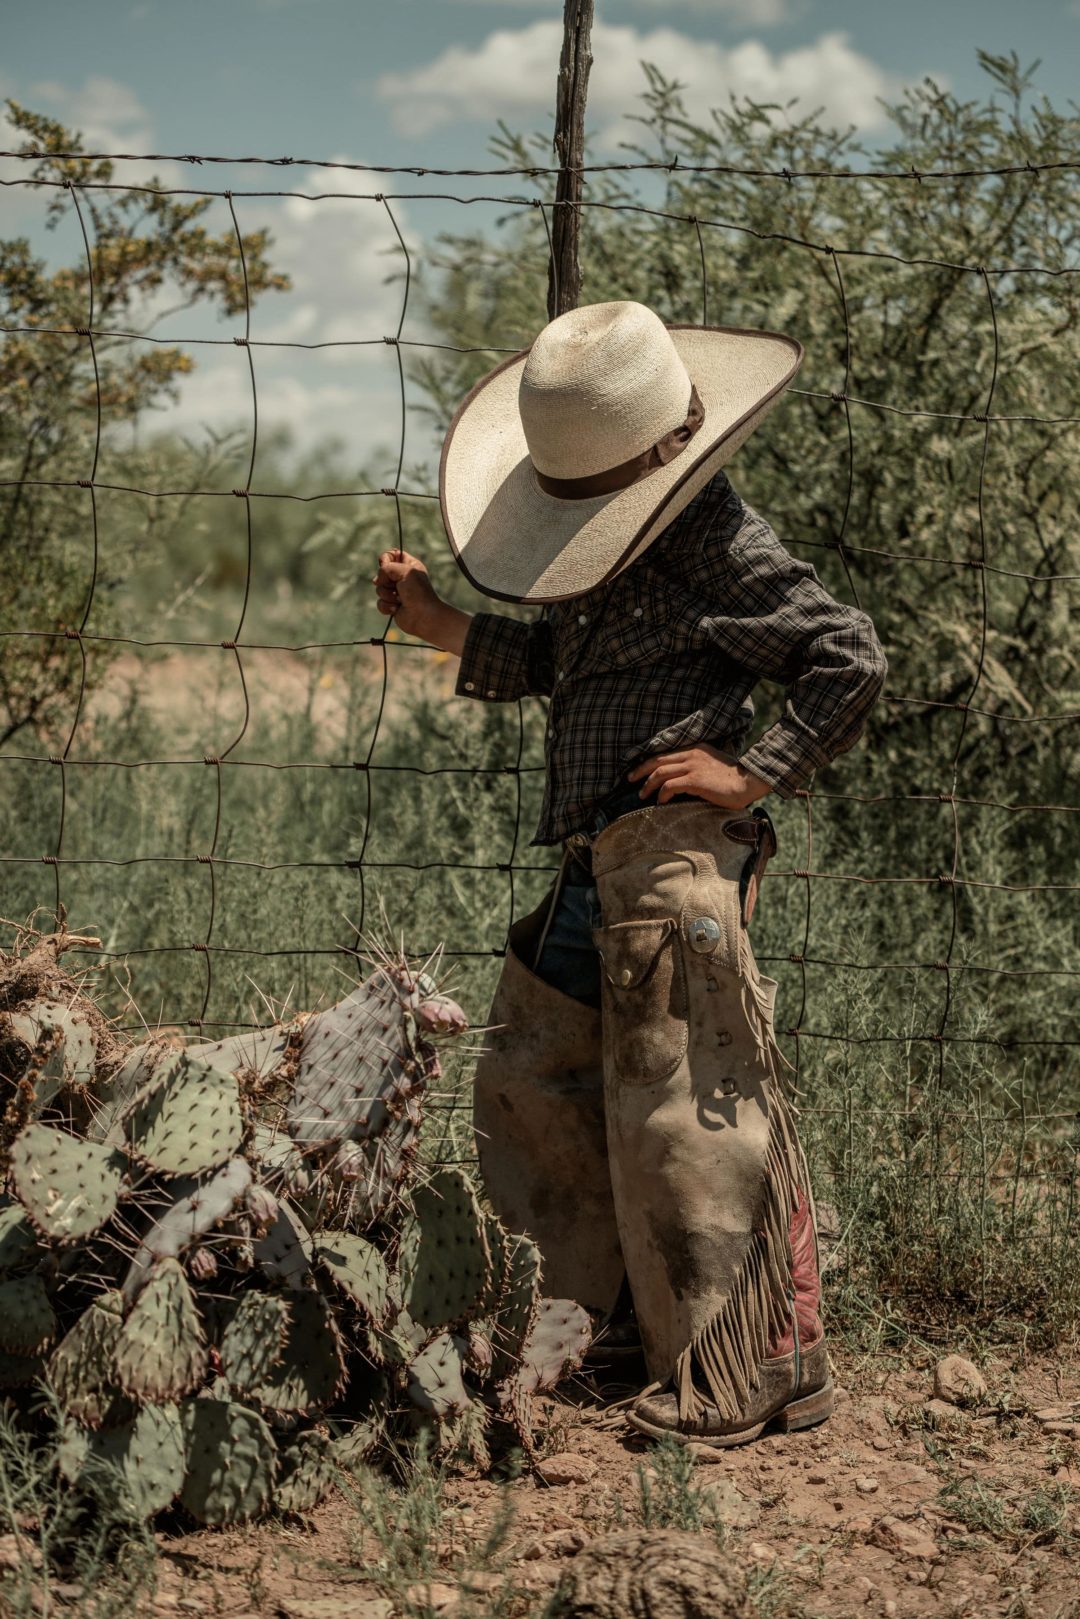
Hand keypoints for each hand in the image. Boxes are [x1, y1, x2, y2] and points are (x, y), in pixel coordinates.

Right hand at [373, 549, 441, 638]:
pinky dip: (387, 606)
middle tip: (397, 586)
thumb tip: (377, 580)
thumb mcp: (404, 571)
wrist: (423, 616)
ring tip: (400, 600)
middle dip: (386, 581)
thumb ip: (387, 568)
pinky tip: (397, 609)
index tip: (385, 565)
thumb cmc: (417, 593)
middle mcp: (402, 578)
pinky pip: (380, 602)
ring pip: (379, 589)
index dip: (386, 558)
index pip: (392, 554)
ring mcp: (396, 592)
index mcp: (409, 566)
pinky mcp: (392, 605)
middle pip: (382, 573)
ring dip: (388, 595)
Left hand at [628, 745, 771, 808]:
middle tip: (630, 780)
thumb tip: (681, 781)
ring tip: (642, 795)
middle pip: (657, 760)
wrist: (749, 782)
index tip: (638, 771)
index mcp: (695, 749)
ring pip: (659, 772)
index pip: (665, 754)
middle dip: (640, 771)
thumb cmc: (733, 779)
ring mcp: (692, 766)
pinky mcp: (695, 780)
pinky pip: (669, 786)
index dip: (649, 762)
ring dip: (647, 785)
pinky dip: (661, 794)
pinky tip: (660, 802)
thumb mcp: (712, 766)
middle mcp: (691, 754)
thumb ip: (696, 768)